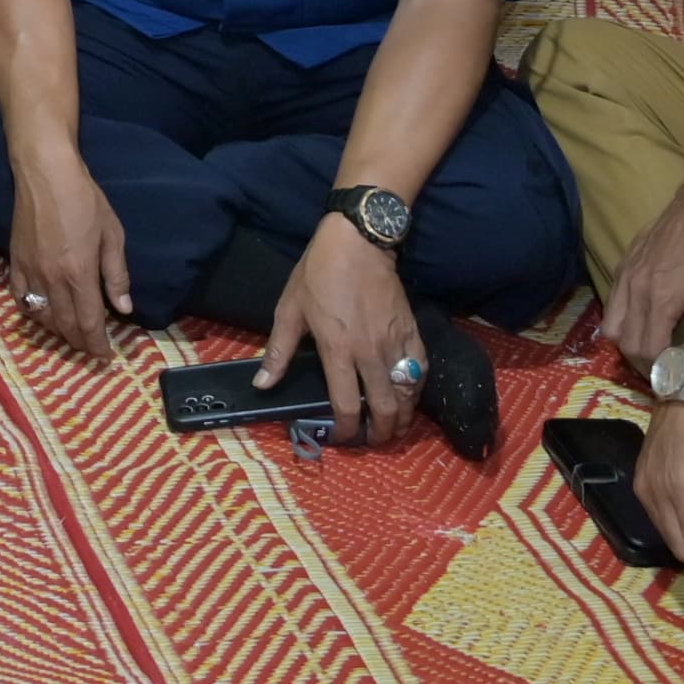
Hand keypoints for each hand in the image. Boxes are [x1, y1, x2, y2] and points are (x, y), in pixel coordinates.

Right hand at [3, 151, 133, 356]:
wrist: (45, 175)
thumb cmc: (85, 200)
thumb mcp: (112, 235)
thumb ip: (117, 275)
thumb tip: (124, 308)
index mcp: (80, 274)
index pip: (89, 322)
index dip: (97, 345)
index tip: (105, 357)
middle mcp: (53, 280)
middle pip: (65, 326)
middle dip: (79, 343)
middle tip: (90, 348)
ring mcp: (30, 272)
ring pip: (42, 317)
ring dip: (57, 331)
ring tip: (70, 334)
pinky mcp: (15, 262)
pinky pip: (20, 298)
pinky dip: (32, 313)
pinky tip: (42, 313)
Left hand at [262, 217, 421, 443]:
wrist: (357, 243)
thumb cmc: (318, 274)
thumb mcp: (289, 310)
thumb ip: (278, 351)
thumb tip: (262, 385)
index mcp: (338, 351)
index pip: (347, 405)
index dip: (347, 430)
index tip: (343, 438)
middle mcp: (370, 354)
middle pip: (384, 408)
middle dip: (381, 433)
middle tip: (374, 441)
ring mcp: (395, 343)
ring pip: (407, 394)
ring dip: (402, 417)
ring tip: (394, 427)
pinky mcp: (413, 332)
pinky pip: (420, 370)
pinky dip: (416, 389)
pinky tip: (409, 395)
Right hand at [603, 191, 683, 359]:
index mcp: (663, 300)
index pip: (648, 351)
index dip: (660, 371)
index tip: (674, 376)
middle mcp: (636, 290)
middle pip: (625, 344)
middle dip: (642, 364)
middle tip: (662, 369)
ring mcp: (624, 277)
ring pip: (611, 327)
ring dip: (627, 344)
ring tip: (648, 348)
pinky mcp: (621, 267)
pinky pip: (611, 305)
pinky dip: (622, 321)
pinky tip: (642, 321)